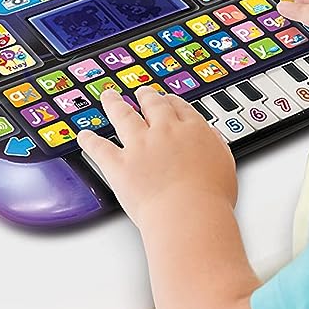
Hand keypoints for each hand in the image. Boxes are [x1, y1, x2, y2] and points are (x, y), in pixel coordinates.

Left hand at [78, 87, 235, 229]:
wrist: (189, 214)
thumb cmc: (210, 198)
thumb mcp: (225, 165)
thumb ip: (216, 146)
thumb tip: (211, 137)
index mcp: (192, 131)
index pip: (180, 108)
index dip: (170, 102)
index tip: (166, 100)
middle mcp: (165, 132)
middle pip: (152, 105)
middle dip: (145, 97)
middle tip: (141, 93)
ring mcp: (140, 146)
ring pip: (123, 116)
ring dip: (114, 104)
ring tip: (109, 97)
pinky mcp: (119, 165)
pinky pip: (99, 148)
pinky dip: (89, 141)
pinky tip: (83, 136)